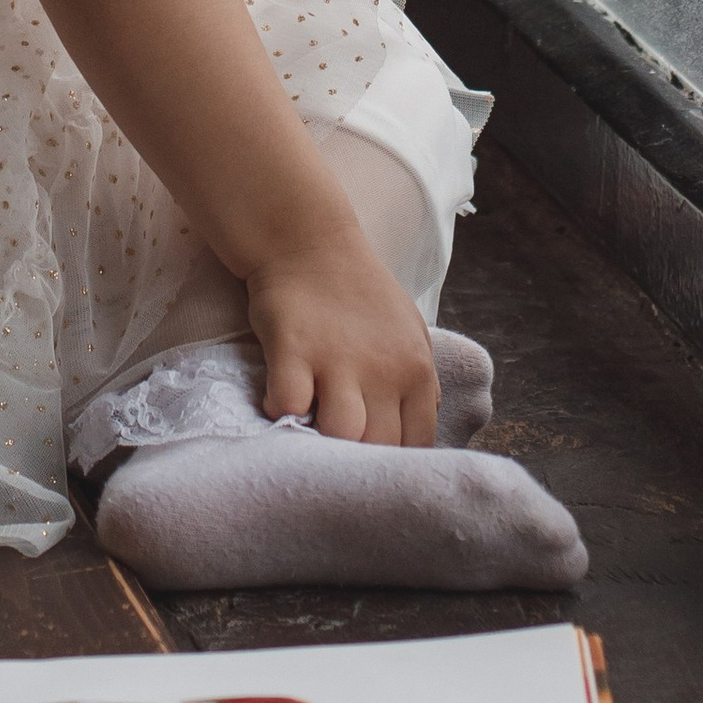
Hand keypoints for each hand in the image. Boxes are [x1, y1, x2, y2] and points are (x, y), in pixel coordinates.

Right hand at [245, 236, 438, 447]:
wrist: (308, 242)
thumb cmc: (358, 291)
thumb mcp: (408, 332)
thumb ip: (419, 381)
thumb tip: (425, 421)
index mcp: (415, 370)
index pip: (417, 444)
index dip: (393, 461)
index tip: (369, 460)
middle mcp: (384, 369)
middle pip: (380, 447)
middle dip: (357, 458)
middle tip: (334, 450)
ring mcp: (337, 360)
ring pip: (343, 434)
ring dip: (322, 440)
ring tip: (308, 429)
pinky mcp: (293, 350)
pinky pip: (289, 404)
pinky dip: (280, 413)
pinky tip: (278, 401)